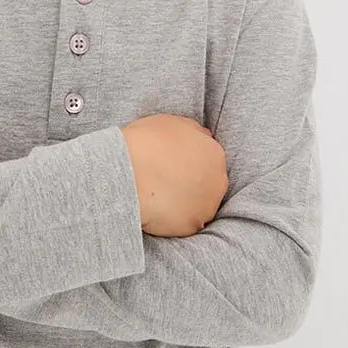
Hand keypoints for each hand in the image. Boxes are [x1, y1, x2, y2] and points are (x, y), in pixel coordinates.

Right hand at [121, 113, 227, 237]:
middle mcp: (218, 180)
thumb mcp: (170, 122)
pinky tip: (157, 208)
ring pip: (198, 203)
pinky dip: (173, 217)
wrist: (129, 174)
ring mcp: (207, 205)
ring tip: (159, 195)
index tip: (172, 163)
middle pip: (208, 181)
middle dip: (191, 181)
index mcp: (214, 152)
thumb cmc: (145, 143)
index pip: (207, 158)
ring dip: (184, 200)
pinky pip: (185, 222)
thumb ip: (191, 131)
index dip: (188, 160)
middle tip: (165, 179)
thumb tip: (200, 136)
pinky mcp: (193, 225)